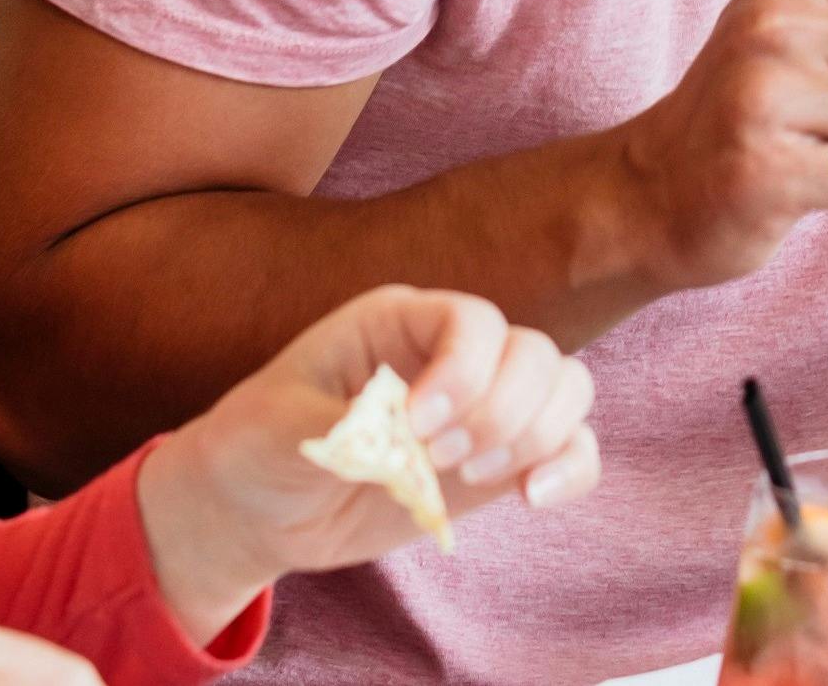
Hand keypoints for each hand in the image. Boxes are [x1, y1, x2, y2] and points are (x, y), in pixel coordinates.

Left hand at [137, 287, 599, 640]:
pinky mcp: (498, 459)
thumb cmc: (259, 445)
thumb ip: (344, 432)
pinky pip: (570, 447)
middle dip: (501, 414)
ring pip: (565, 390)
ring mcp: (483, 405)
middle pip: (535, 353)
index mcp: (401, 320)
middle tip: (437, 462)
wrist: (257, 508)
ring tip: (473, 478)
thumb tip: (402, 448)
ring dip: (537, 437)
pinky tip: (532, 497)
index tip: (414, 431)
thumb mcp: (279, 428)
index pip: (474, 320)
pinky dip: (569, 469)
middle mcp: (454, 353)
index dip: (464, 374)